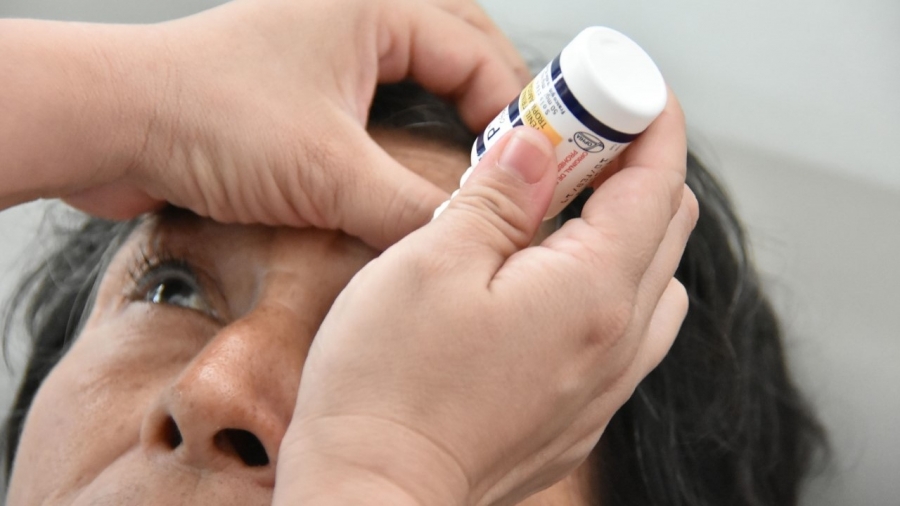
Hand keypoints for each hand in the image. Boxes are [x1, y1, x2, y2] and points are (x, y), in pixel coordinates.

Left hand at [1, 0, 525, 248]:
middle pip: (460, 49)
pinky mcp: (301, 85)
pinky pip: (378, 97)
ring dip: (452, 111)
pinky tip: (415, 167)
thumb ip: (409, 209)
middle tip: (522, 158)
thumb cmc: (205, 119)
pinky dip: (408, 128)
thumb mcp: (328, 173)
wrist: (112, 126)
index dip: (515, 115)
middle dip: (494, 103)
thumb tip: (465, 242)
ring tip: (480, 161)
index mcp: (373, 6)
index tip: (536, 168)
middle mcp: (355, 15)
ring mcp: (326, 47)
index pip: (478, 53)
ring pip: (420, 72)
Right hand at [276, 94, 697, 504]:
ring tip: (552, 218)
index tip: (615, 98)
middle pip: (664, 229)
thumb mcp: (431, 261)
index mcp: (592, 294)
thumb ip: (498, 197)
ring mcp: (603, 388)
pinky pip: (624, 334)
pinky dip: (605, 288)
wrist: (373, 494)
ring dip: (620, 233)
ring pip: (654, 284)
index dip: (645, 127)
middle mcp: (616, 344)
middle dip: (629, 171)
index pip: (656, 184)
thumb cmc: (387, 386)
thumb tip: (538, 149)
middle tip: (567, 147)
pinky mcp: (578, 415)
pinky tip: (542, 286)